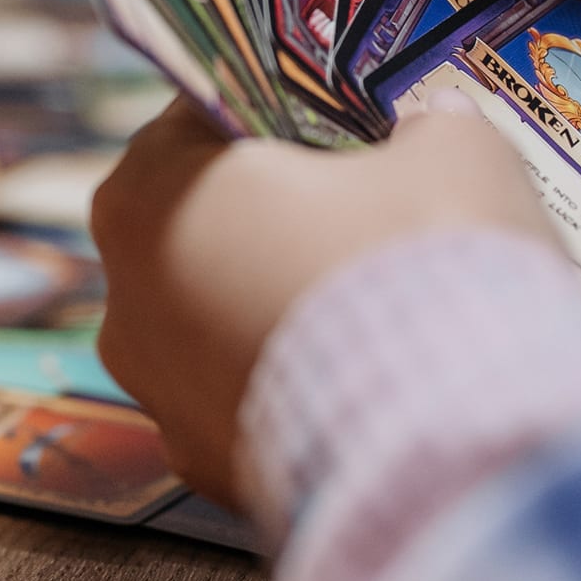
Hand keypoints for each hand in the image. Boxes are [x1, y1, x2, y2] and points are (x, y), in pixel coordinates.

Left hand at [88, 95, 555, 504]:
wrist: (456, 440)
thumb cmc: (427, 265)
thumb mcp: (454, 153)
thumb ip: (429, 127)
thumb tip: (433, 129)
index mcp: (146, 193)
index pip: (199, 121)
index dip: (280, 113)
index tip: (341, 123)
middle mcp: (123, 296)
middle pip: (205, 228)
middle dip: (281, 219)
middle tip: (373, 215)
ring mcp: (156, 392)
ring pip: (221, 324)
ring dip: (288, 311)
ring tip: (385, 311)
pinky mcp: (205, 467)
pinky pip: (252, 406)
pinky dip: (303, 392)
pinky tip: (373, 387)